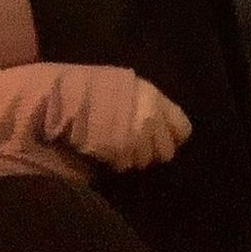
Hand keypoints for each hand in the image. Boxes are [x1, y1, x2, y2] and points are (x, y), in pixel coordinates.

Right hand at [50, 67, 191, 171]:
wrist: (67, 95)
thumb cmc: (97, 86)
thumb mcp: (129, 86)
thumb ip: (152, 104)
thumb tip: (165, 125)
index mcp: (154, 98)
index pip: (183, 129)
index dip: (173, 133)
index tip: (162, 132)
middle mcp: (150, 120)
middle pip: (166, 152)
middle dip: (153, 149)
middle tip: (137, 141)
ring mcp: (135, 139)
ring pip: (145, 162)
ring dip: (135, 156)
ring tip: (119, 144)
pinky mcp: (118, 154)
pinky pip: (125, 166)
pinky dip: (117, 161)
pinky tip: (107, 149)